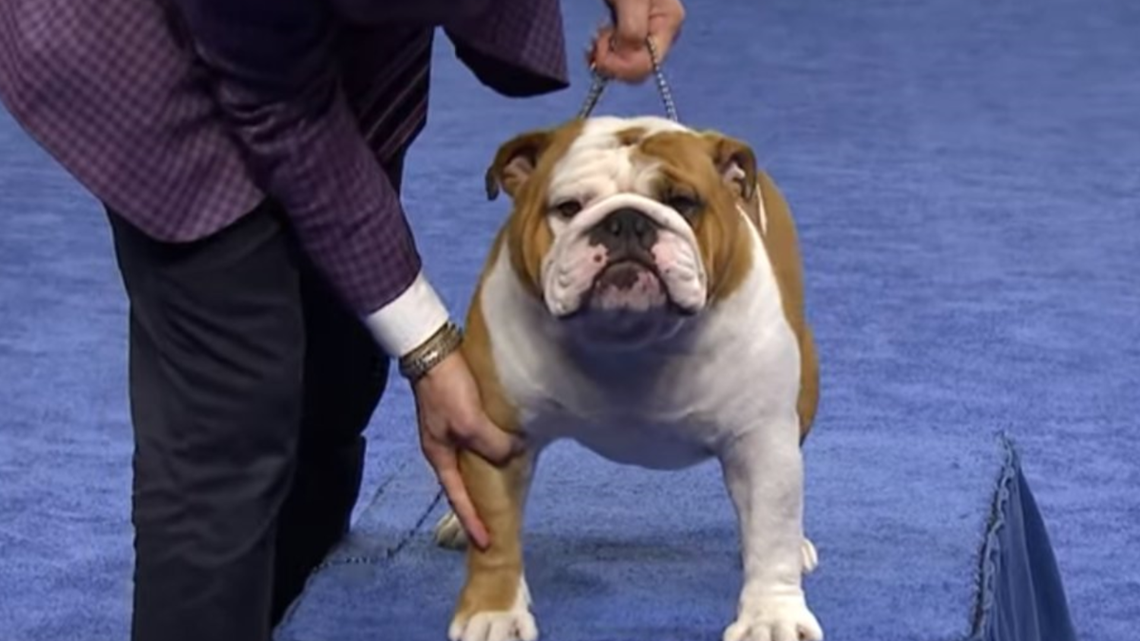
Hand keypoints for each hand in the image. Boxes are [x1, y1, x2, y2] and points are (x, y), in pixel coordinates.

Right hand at [412, 350, 523, 549]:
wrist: (432, 351)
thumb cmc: (445, 389)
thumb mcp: (469, 422)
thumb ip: (491, 444)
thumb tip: (512, 454)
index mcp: (440, 455)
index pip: (458, 497)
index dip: (472, 520)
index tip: (486, 542)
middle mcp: (444, 446)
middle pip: (465, 480)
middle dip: (482, 499)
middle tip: (501, 516)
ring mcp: (451, 428)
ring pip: (475, 457)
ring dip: (492, 469)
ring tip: (513, 480)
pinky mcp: (460, 411)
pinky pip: (480, 436)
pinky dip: (494, 445)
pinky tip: (511, 443)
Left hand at [588, 0, 685, 82]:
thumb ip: (632, 29)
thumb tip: (628, 58)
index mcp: (668, 23)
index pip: (647, 66)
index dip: (620, 66)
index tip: (599, 48)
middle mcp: (662, 33)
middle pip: (639, 70)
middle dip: (613, 63)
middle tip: (596, 43)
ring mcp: (648, 32)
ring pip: (629, 65)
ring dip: (608, 59)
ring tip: (596, 39)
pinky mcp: (633, 30)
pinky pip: (622, 55)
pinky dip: (607, 53)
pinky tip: (598, 41)